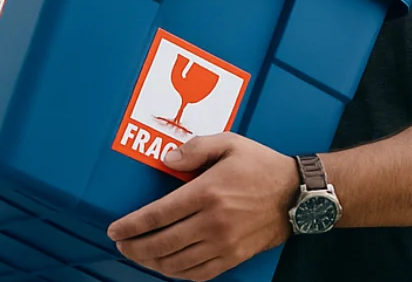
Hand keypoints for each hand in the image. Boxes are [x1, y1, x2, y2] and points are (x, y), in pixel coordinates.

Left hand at [107, 134, 297, 280]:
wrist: (297, 194)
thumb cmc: (261, 166)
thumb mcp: (230, 143)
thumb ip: (196, 148)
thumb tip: (168, 159)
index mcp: (207, 192)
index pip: (158, 214)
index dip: (131, 225)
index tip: (114, 230)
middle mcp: (212, 222)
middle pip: (161, 243)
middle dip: (134, 247)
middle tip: (121, 245)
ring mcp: (223, 244)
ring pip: (176, 263)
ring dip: (151, 262)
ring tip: (139, 256)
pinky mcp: (233, 257)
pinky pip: (198, 274)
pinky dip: (177, 274)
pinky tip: (168, 267)